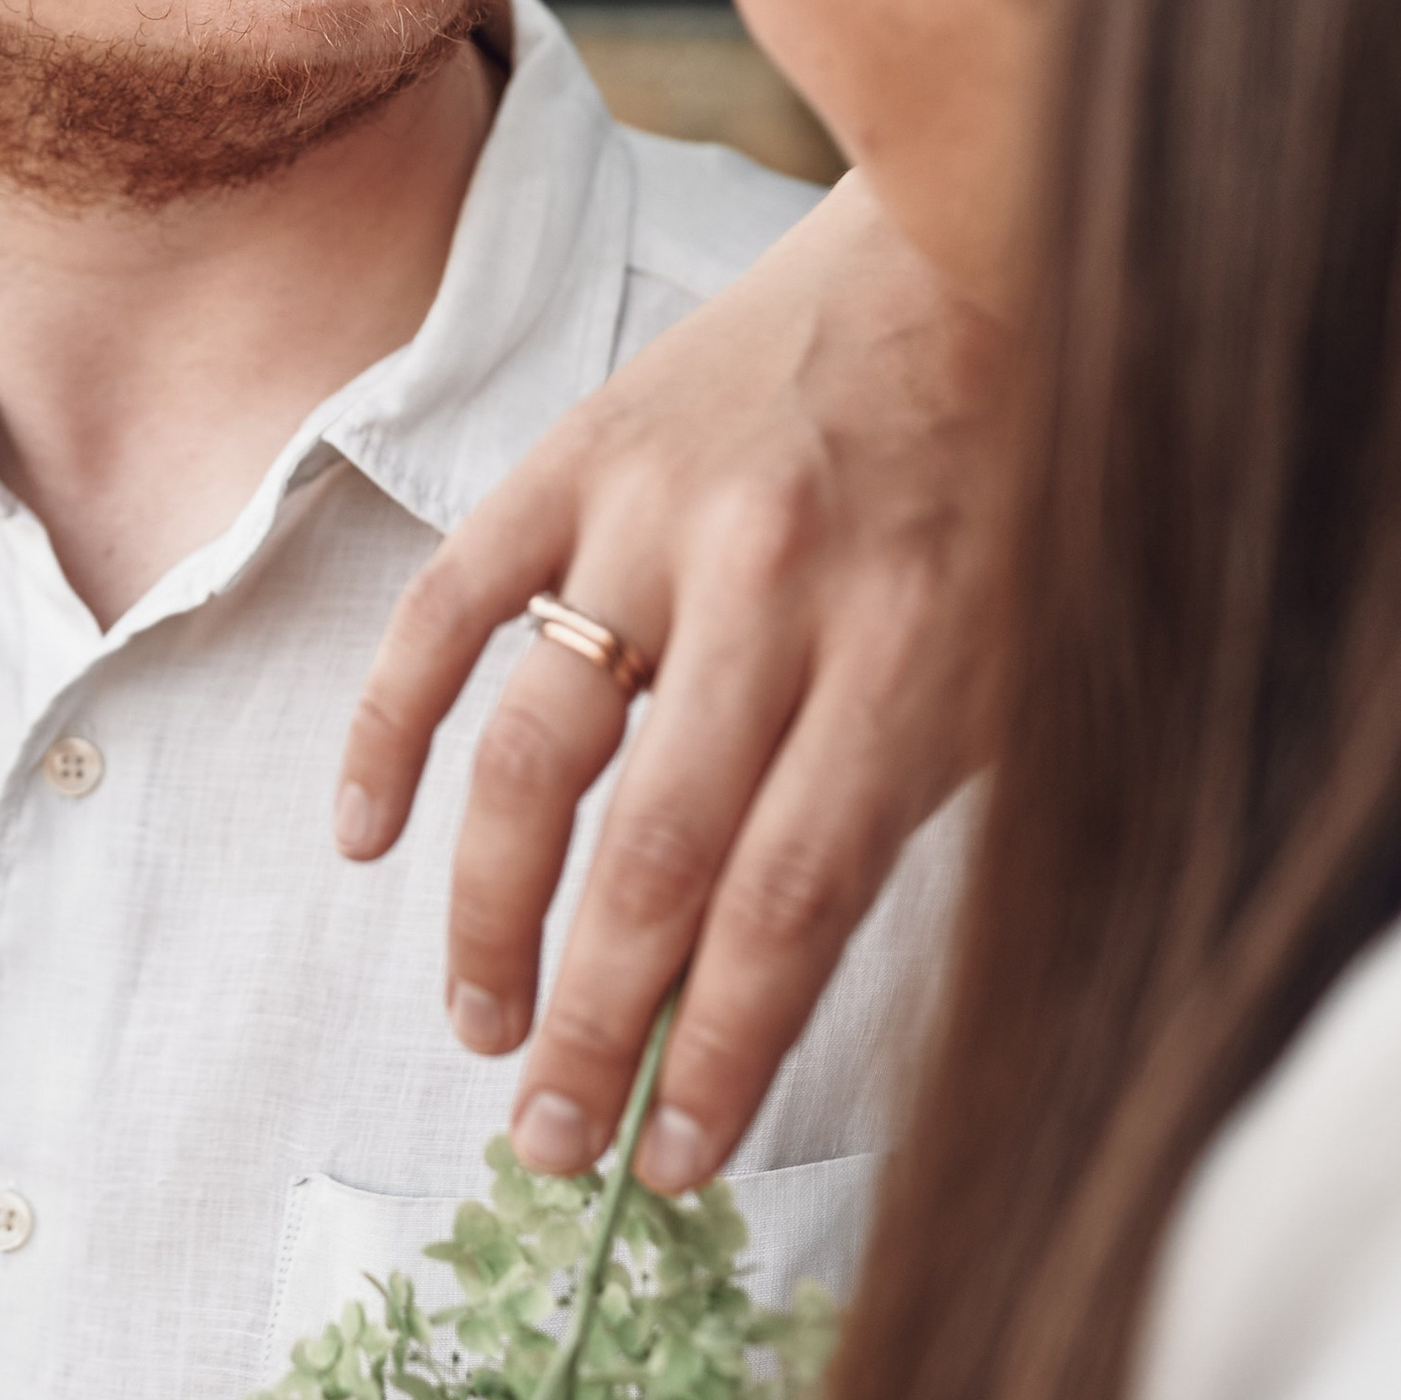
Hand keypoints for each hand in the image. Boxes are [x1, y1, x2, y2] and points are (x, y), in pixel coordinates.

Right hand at [334, 173, 1006, 1189]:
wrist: (980, 236)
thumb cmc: (1028, 480)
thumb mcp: (1031, 659)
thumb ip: (916, 809)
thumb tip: (764, 1006)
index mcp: (913, 654)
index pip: (786, 904)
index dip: (717, 1054)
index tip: (672, 1163)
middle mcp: (775, 586)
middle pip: (652, 859)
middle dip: (588, 1026)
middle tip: (546, 1139)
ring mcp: (657, 512)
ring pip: (531, 755)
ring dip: (489, 914)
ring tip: (479, 1022)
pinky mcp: (576, 450)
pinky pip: (448, 608)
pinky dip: (391, 729)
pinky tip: (369, 838)